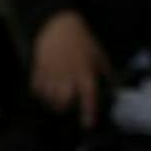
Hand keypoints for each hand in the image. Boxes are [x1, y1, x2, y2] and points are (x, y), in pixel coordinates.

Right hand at [30, 9, 113, 127]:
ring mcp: (51, 73)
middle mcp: (68, 75)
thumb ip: (105, 73)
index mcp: (85, 72)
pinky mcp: (38, 70)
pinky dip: (41, 94)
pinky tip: (46, 90)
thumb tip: (114, 88)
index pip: (88, 96)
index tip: (87, 124)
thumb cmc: (82, 41)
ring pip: (48, 98)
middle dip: (65, 109)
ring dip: (52, 103)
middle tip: (68, 107)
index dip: (88, 112)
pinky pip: (36, 89)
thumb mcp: (99, 55)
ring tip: (56, 99)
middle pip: (63, 102)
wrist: (59, 26)